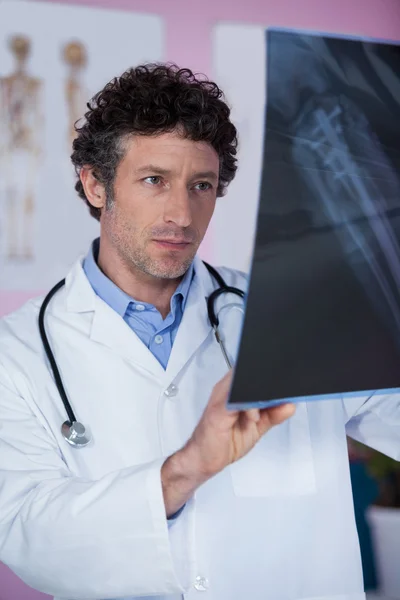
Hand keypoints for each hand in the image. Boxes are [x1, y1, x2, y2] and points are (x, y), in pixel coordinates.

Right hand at [161, 371, 294, 516]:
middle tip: (284, 393)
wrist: (203, 459)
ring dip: (260, 395)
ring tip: (271, 405)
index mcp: (234, 389)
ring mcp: (220, 398)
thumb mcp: (256, 427)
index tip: (289, 384)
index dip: (271, 375)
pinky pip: (234, 402)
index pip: (253, 372)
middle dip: (269, 383)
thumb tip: (290, 405)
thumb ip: (272, 415)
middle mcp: (226, 389)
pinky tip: (254, 417)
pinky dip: (249, 408)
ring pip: (243, 385)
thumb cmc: (225, 440)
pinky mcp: (216, 411)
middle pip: (248, 373)